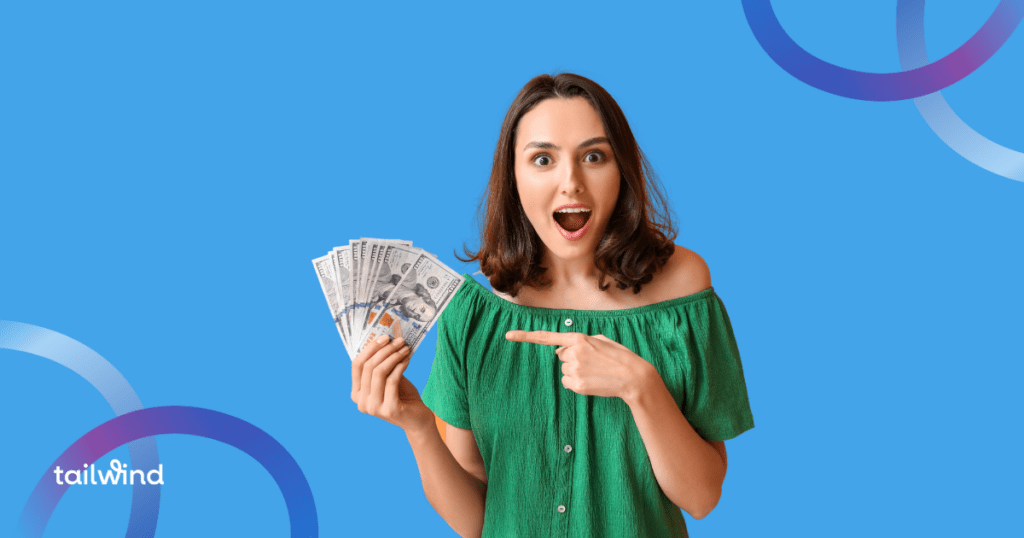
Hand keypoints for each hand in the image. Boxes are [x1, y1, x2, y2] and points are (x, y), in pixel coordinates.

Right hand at [351, 321, 433, 432]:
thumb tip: (385, 339)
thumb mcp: (388, 378)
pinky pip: (392, 380)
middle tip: (399, 340)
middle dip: (385, 350)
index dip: (370, 348)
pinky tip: (407, 359)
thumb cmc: (402, 396)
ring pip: (379, 372)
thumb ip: (382, 364)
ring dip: (394, 356)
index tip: (384, 337)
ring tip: (405, 348)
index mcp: (356, 394)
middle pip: (369, 367)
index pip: (357, 365)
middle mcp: (361, 402)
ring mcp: (373, 407)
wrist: (417, 419)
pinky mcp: (388, 409)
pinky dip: (400, 366)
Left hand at [505, 330, 655, 401]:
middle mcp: (572, 353)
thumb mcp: (600, 340)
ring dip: (576, 371)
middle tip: (593, 362)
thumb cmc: (618, 356)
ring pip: (564, 370)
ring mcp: (573, 370)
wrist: (632, 377)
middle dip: (573, 358)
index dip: (525, 336)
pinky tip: (592, 381)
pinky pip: (567, 383)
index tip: (508, 335)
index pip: (547, 337)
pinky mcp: (576, 385)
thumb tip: (560, 353)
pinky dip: (576, 383)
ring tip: (595, 372)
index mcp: (578, 338)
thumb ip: (578, 342)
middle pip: (561, 356)